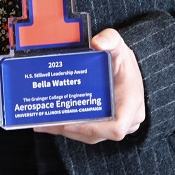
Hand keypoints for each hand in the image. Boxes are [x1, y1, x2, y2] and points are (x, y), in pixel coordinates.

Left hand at [33, 28, 145, 143]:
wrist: (124, 67)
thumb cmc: (123, 60)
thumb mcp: (118, 46)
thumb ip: (111, 39)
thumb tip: (98, 43)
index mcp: (131, 103)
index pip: (117, 127)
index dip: (93, 129)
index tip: (70, 123)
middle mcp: (126, 118)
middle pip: (96, 134)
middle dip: (70, 129)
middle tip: (47, 121)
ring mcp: (115, 124)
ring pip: (88, 135)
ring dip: (65, 130)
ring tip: (43, 123)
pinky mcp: (104, 125)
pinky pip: (86, 131)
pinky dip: (67, 128)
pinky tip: (49, 122)